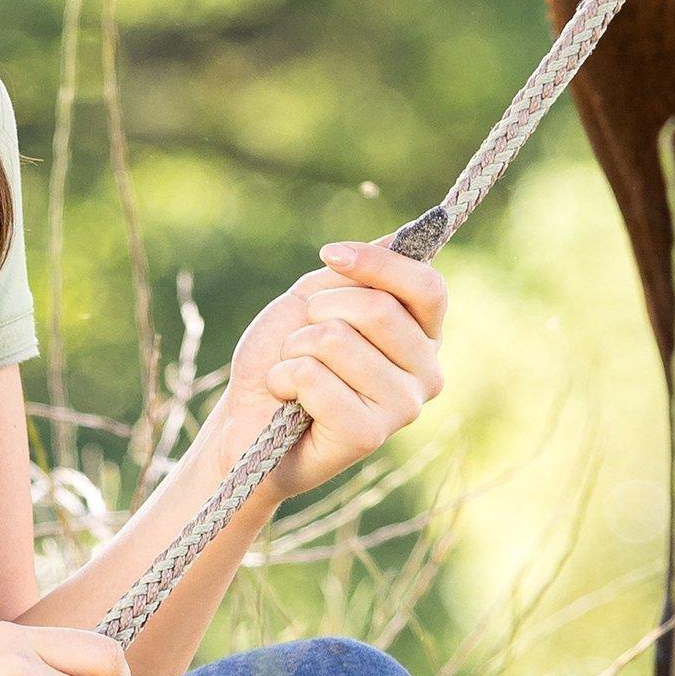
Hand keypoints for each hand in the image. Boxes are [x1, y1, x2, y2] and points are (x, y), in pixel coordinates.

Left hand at [223, 240, 448, 497]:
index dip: (378, 264)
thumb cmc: (287, 355)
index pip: (427, 287)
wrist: (247, 420)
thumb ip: (358, 272)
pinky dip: (284, 378)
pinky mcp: (368, 436)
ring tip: (293, 370)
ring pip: (338, 340)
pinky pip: (314, 378)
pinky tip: (287, 399)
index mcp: (423, 337)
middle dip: (320, 309)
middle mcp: (426, 374)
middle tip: (303, 334)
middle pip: (378, 308)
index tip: (329, 253)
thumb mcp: (317, 296)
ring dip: (296, 347)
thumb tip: (400, 239)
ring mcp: (402, 408)